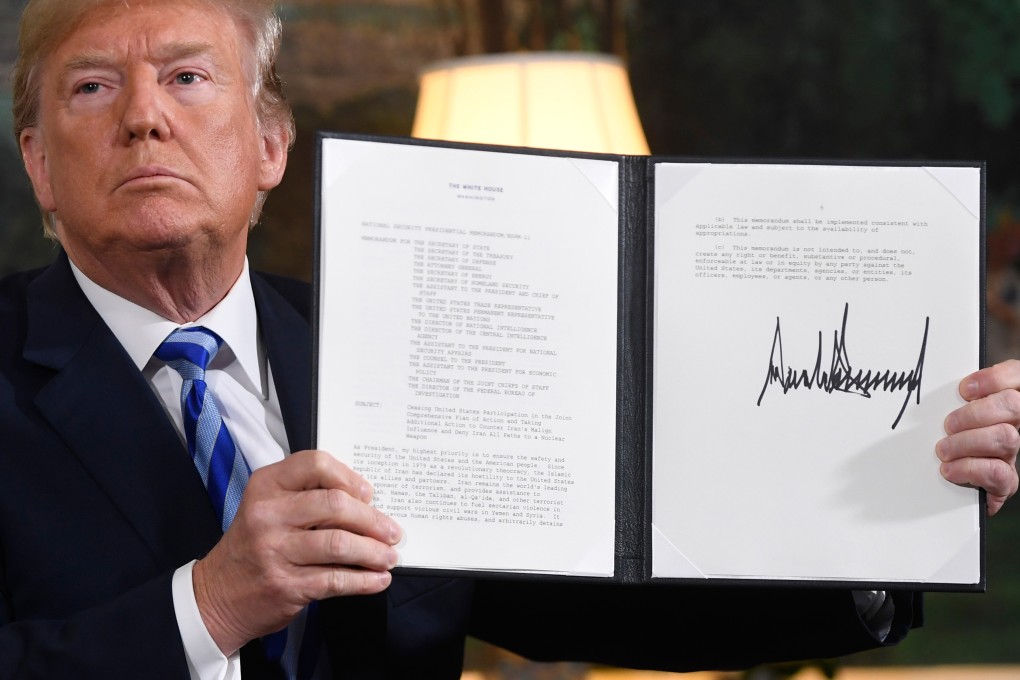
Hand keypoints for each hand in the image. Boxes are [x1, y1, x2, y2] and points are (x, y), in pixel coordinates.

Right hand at [192, 450, 401, 654]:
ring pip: (340, 544)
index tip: (368, 494)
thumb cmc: (254, 545)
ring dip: (374, 552)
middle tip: (392, 531)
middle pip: (335, 505)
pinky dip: (364, 580)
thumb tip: (365, 502)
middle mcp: (267, 514)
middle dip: (373, 520)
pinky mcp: (285, 585)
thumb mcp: (269, 506)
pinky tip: (377, 579)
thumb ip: (308, 496)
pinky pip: (336, 580)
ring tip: (388, 556)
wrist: (217, 594)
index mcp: (267, 485)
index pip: (316, 464)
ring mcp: (274, 550)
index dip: (350, 477)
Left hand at [938, 360, 1019, 515]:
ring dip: (966, 443)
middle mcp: (1014, 424)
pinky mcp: (1006, 481)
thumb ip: (955, 397)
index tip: (965, 389)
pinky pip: (999, 473)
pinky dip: (969, 469)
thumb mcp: (952, 410)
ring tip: (943, 449)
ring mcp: (1012, 452)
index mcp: (1004, 402)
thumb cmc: (949, 436)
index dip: (995, 379)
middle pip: (1013, 405)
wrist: (956, 480)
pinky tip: (950, 469)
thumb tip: (940, 386)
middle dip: (975, 413)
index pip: (1016, 375)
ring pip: (1006, 437)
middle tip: (949, 424)